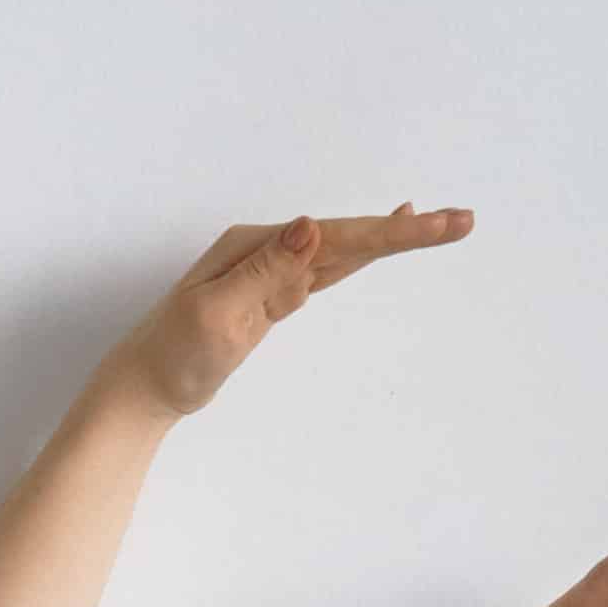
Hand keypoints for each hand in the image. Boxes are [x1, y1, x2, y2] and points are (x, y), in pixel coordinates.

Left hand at [96, 204, 472, 420]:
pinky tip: (375, 244)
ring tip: (434, 222)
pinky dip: (358, 255)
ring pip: (343, 250)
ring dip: (389, 237)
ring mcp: (270, 272)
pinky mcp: (272, 297)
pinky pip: (326, 270)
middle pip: (349, 236)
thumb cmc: (175, 355)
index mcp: (256, 246)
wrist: (146, 387)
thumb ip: (266, 272)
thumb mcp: (218, 314)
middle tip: (461, 221)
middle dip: (405, 230)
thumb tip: (311, 226)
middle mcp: (266, 249)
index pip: (338, 236)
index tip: (434, 219)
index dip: (391, 230)